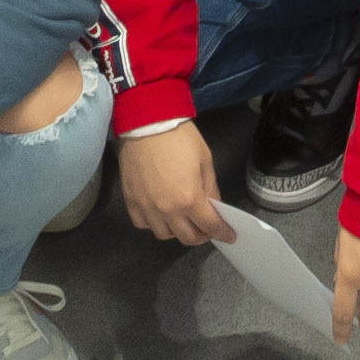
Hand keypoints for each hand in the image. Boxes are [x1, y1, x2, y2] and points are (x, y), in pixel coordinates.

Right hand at [116, 121, 233, 247]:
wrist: (146, 123)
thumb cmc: (179, 137)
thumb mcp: (205, 160)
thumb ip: (210, 187)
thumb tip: (213, 206)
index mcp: (189, 198)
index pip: (210, 226)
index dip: (222, 233)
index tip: (229, 236)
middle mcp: (168, 209)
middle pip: (188, 237)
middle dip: (202, 236)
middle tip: (206, 228)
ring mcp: (147, 207)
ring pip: (164, 235)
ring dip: (177, 232)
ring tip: (183, 220)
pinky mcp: (131, 201)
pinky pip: (143, 224)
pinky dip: (154, 224)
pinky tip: (160, 213)